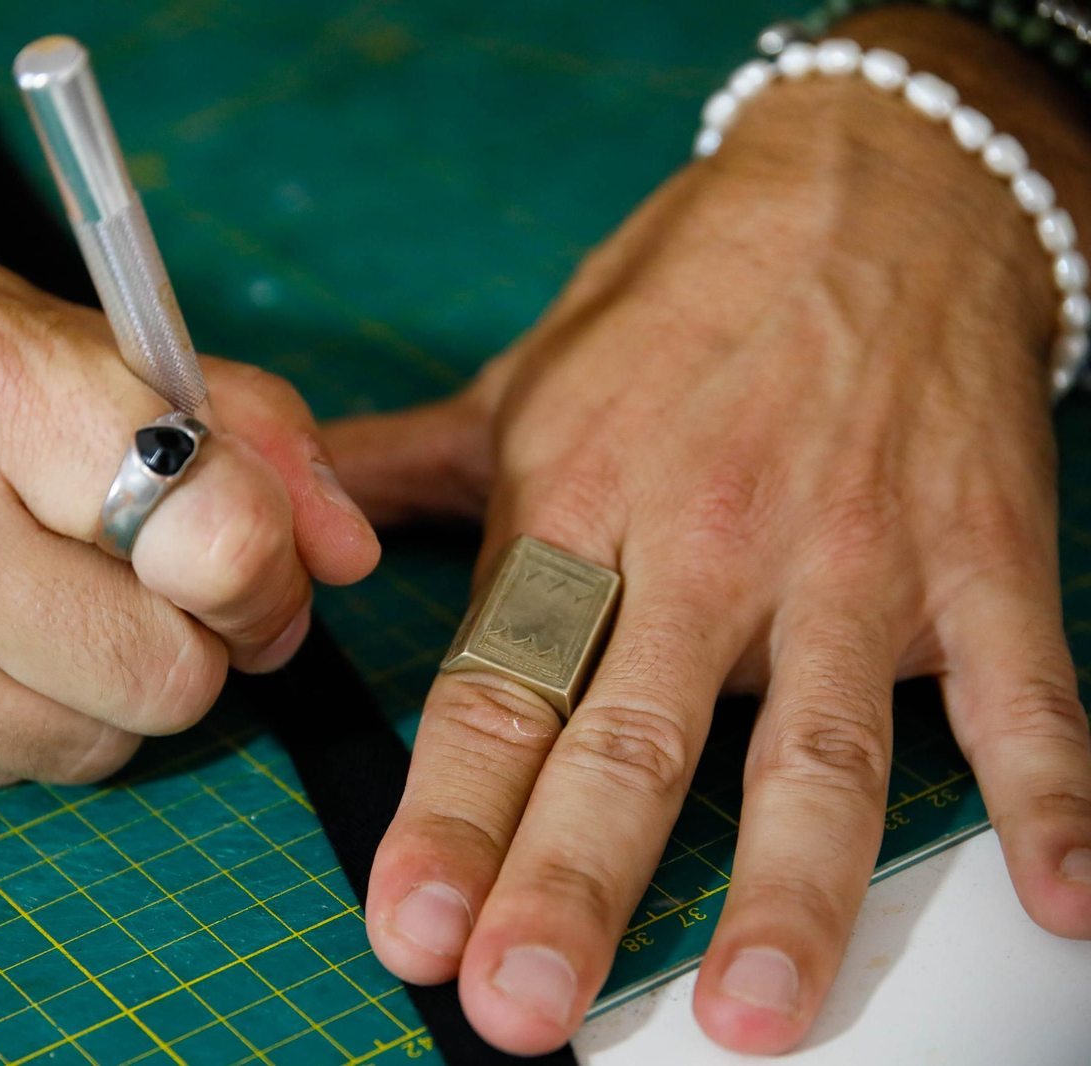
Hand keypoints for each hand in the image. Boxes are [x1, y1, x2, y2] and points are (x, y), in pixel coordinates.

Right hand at [0, 226, 378, 796]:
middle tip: (144, 591)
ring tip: (33, 604)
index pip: (211, 534)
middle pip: (169, 682)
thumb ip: (235, 422)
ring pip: (89, 748)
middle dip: (190, 646)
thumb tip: (351, 553)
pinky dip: (4, 720)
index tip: (247, 565)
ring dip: (102, 691)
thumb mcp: (55, 325)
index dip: (266, 569)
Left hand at [328, 16, 1090, 1056]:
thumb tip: (288, 525)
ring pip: (813, 746)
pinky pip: (1025, 692)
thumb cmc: (686, 296)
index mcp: (576, 510)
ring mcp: (847, 558)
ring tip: (753, 1013)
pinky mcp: (978, 557)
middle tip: (522, 1001)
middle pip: (627, 739)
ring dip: (785, 887)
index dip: (446, 815)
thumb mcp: (521, 379)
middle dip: (570, 880)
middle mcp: (700, 547)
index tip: (407, 927)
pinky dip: (1052, 796)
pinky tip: (1059, 902)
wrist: (875, 188)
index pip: (498, 689)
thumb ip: (399, 471)